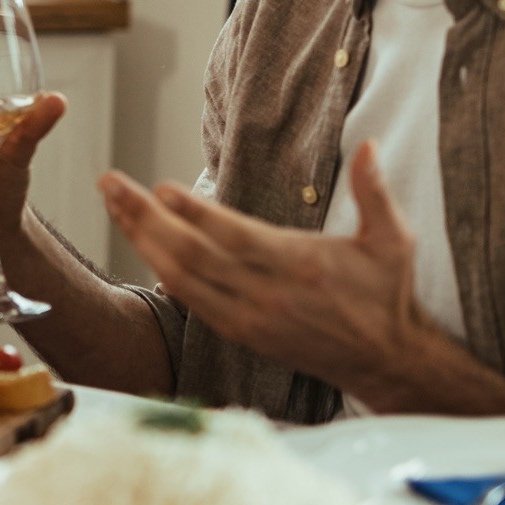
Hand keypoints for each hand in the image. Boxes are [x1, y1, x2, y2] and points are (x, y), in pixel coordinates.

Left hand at [100, 142, 422, 399]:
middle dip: (145, 218)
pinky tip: (139, 242)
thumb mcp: (394, 240)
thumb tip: (366, 143)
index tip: (161, 188)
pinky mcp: (241, 333)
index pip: (236, 238)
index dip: (196, 214)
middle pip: (192, 255)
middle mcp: (268, 293)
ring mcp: (249, 317)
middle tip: (109, 183)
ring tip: (113, 204)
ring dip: (141, 240)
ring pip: (182, 278)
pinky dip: (161, 272)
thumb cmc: (386, 294)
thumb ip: (375, 192)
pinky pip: (190, 301)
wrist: (387, 361)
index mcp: (301, 265)